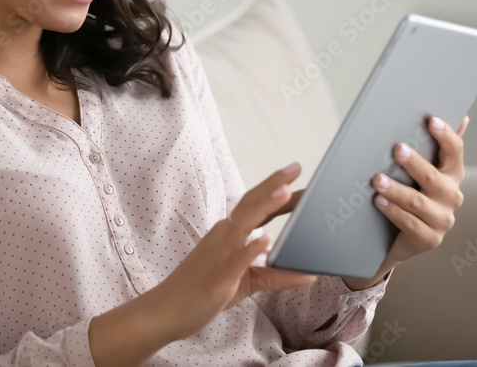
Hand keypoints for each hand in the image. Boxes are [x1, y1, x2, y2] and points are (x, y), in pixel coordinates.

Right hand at [152, 163, 316, 341]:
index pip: (256, 206)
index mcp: (229, 233)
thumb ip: (276, 275)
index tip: (296, 178)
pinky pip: (237, 257)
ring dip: (265, 206)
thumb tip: (308, 274)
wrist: (167, 309)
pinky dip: (252, 247)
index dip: (277, 191)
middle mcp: (225, 235)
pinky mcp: (220, 273)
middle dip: (273, 184)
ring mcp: (221, 252)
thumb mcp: (247, 282)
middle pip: (251, 203)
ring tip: (285, 191)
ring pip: (245, 222)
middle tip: (295, 167)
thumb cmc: (201, 292)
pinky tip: (266, 239)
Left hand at [372, 114, 468, 265]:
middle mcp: (451, 197)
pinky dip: (393, 211)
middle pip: (434, 178)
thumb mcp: (420, 170)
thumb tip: (463, 117)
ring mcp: (442, 220)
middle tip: (397, 149)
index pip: (455, 152)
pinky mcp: (429, 239)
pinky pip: (409, 223)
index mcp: (452, 175)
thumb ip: (436, 146)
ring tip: (377, 180)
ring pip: (418, 202)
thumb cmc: (411, 193)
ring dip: (396, 190)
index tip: (431, 120)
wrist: (398, 236)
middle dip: (415, 163)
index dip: (446, 136)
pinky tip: (379, 201)